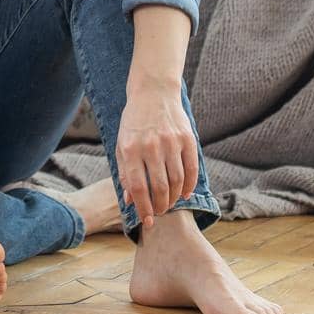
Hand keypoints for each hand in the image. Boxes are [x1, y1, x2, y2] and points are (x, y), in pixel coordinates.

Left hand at [115, 83, 198, 227]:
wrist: (153, 92)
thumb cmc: (134, 122)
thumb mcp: (121, 144)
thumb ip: (125, 172)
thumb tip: (129, 200)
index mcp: (130, 149)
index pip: (138, 187)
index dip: (143, 208)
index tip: (147, 220)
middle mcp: (151, 146)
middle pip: (159, 187)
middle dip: (160, 206)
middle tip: (159, 213)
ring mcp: (171, 142)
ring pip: (177, 181)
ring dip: (174, 198)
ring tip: (169, 205)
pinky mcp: (187, 139)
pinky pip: (191, 169)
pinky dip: (189, 185)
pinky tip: (184, 194)